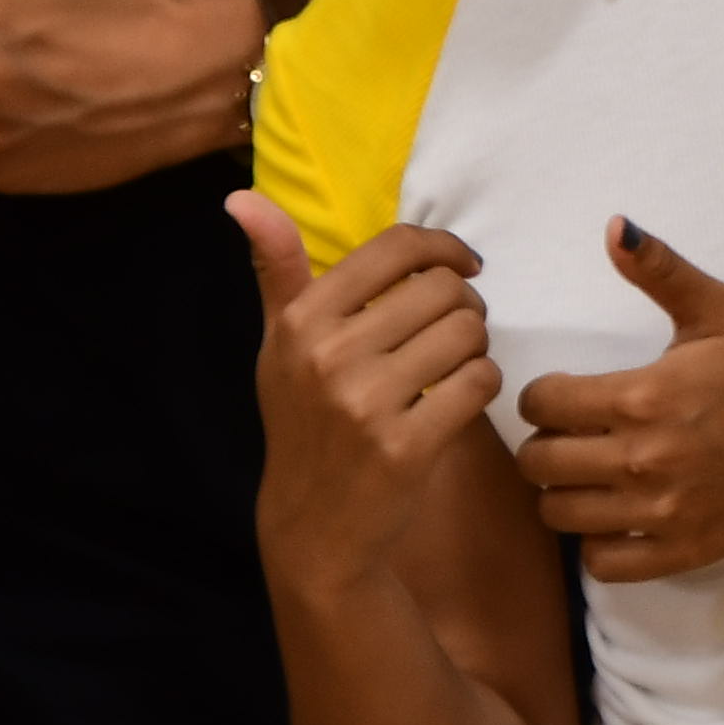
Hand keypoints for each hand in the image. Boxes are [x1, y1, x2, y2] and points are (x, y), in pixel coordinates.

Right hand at [234, 196, 502, 602]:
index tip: (465, 265)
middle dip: (464, 305)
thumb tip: (240, 196)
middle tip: (454, 330)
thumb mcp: (278, 346)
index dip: (444, 247)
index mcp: (302, 320)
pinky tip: (460, 398)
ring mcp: (367, 403)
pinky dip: (482, 385)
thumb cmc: (301, 423)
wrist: (311, 528)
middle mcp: (329, 355)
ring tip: (455, 364)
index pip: (396, 248)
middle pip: (443, 289)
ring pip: (468, 333)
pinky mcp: (406, 447)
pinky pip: (479, 382)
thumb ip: (275, 268)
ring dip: (477, 346)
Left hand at [516, 219, 723, 581]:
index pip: (540, 405)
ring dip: (563, 493)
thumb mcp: (718, 308)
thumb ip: (659, 269)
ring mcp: (662, 512)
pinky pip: (605, 564)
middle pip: (539, 464)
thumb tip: (614, 226)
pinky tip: (615, 516)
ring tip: (588, 474)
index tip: (560, 393)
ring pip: (561, 516)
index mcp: (643, 396)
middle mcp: (643, 459)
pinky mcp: (684, 550)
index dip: (539, 395)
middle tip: (570, 433)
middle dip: (543, 443)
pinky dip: (598, 542)